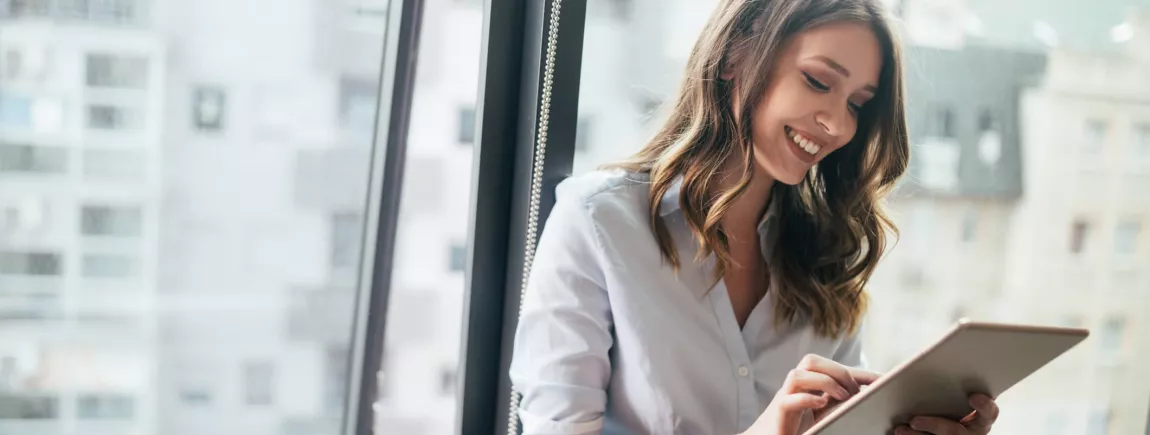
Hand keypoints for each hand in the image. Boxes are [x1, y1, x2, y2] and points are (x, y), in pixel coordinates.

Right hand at [740, 354, 879, 434]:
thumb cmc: (796, 429)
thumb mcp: (824, 415)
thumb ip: (838, 404)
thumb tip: (867, 398)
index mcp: (808, 386)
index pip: (834, 368)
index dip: (859, 371)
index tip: (883, 380)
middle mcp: (795, 388)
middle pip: (811, 360)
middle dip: (838, 370)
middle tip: (855, 391)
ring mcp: (785, 399)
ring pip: (797, 374)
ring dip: (823, 382)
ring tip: (842, 397)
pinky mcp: (778, 415)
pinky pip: (788, 401)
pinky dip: (807, 400)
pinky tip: (822, 405)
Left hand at [894, 394, 998, 434]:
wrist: (938, 425)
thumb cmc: (948, 403)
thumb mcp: (952, 395)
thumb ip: (950, 386)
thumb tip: (929, 363)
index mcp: (979, 419)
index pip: (989, 413)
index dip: (984, 405)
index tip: (973, 396)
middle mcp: (972, 433)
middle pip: (958, 433)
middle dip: (936, 425)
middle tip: (915, 420)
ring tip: (900, 429)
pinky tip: (897, 431)